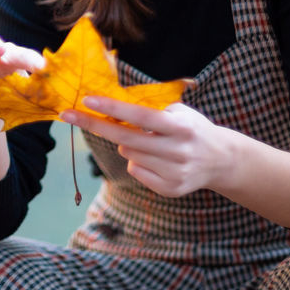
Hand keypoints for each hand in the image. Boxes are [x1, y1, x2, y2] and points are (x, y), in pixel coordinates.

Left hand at [61, 97, 234, 197]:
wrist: (221, 160)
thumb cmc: (191, 129)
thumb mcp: (178, 113)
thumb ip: (150, 112)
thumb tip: (112, 111)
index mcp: (180, 127)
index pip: (140, 116)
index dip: (113, 108)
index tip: (87, 100)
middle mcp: (178, 151)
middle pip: (126, 139)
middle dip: (94, 125)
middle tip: (68, 114)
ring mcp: (175, 172)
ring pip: (129, 155)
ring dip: (128, 146)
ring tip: (149, 143)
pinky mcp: (171, 189)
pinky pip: (136, 172)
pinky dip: (137, 163)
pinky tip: (155, 159)